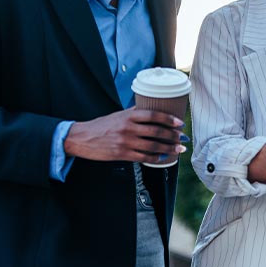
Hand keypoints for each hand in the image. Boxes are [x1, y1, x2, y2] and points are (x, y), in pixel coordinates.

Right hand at [64, 108, 185, 162]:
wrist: (82, 138)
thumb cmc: (102, 125)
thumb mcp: (118, 115)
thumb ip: (135, 113)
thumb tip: (153, 108)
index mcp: (129, 116)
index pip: (154, 115)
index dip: (170, 119)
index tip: (180, 123)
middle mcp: (128, 128)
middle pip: (157, 132)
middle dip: (173, 136)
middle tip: (183, 138)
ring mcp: (126, 142)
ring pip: (153, 146)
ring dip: (169, 148)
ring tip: (178, 149)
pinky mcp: (122, 154)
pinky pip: (143, 157)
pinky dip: (155, 158)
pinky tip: (163, 157)